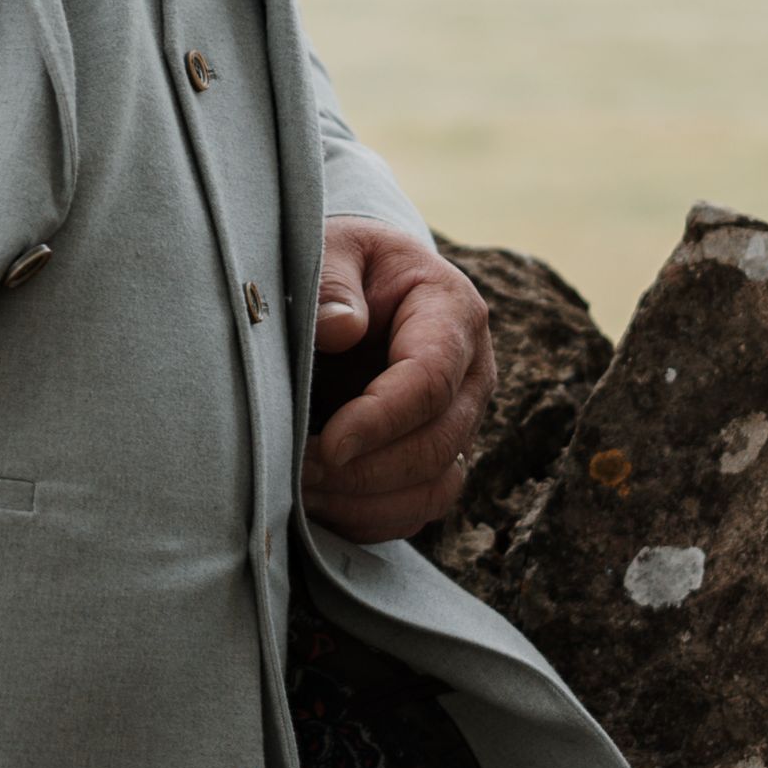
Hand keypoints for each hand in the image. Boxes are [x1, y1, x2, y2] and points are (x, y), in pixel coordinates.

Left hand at [303, 217, 490, 545]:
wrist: (359, 283)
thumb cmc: (342, 263)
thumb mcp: (332, 247)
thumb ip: (332, 282)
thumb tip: (342, 328)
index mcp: (452, 312)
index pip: (431, 380)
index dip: (381, 420)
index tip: (329, 444)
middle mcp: (471, 374)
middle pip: (437, 444)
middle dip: (365, 470)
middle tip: (296, 472)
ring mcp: (460, 423)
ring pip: (434, 489)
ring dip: (365, 503)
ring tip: (299, 493)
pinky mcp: (437, 459)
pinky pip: (417, 510)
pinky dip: (367, 520)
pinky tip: (316, 507)